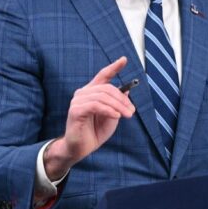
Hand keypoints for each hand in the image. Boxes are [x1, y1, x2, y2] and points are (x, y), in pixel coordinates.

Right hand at [44, 57, 134, 179]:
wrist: (80, 149)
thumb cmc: (94, 132)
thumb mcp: (112, 116)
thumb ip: (117, 103)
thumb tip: (127, 89)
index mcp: (91, 92)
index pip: (102, 75)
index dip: (114, 67)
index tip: (124, 59)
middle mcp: (83, 93)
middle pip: (106, 88)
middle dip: (122, 99)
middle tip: (132, 111)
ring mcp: (77, 100)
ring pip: (102, 96)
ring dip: (118, 106)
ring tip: (127, 115)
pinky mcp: (75, 110)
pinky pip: (95, 106)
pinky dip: (108, 110)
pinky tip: (116, 116)